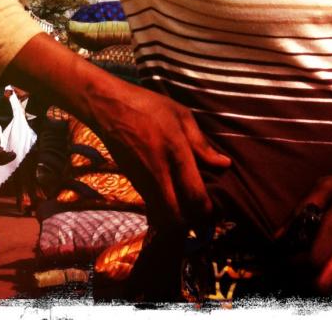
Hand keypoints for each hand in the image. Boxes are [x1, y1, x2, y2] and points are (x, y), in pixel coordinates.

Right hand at [6, 33, 230, 231]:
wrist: (107, 106)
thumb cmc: (147, 106)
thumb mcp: (181, 115)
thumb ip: (202, 143)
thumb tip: (224, 164)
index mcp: (175, 153)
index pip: (195, 197)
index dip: (208, 212)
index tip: (216, 210)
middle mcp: (158, 173)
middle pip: (176, 219)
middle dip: (191, 224)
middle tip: (202, 215)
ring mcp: (142, 180)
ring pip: (161, 217)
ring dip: (177, 219)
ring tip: (189, 208)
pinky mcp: (132, 182)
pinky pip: (152, 206)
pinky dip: (164, 209)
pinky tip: (172, 196)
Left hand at [285, 153, 331, 292]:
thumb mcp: (326, 186)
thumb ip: (301, 209)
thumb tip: (279, 235)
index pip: (313, 260)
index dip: (295, 259)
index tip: (286, 249)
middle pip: (323, 283)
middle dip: (304, 276)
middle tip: (294, 260)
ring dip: (316, 274)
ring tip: (307, 254)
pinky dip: (330, 269)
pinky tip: (324, 252)